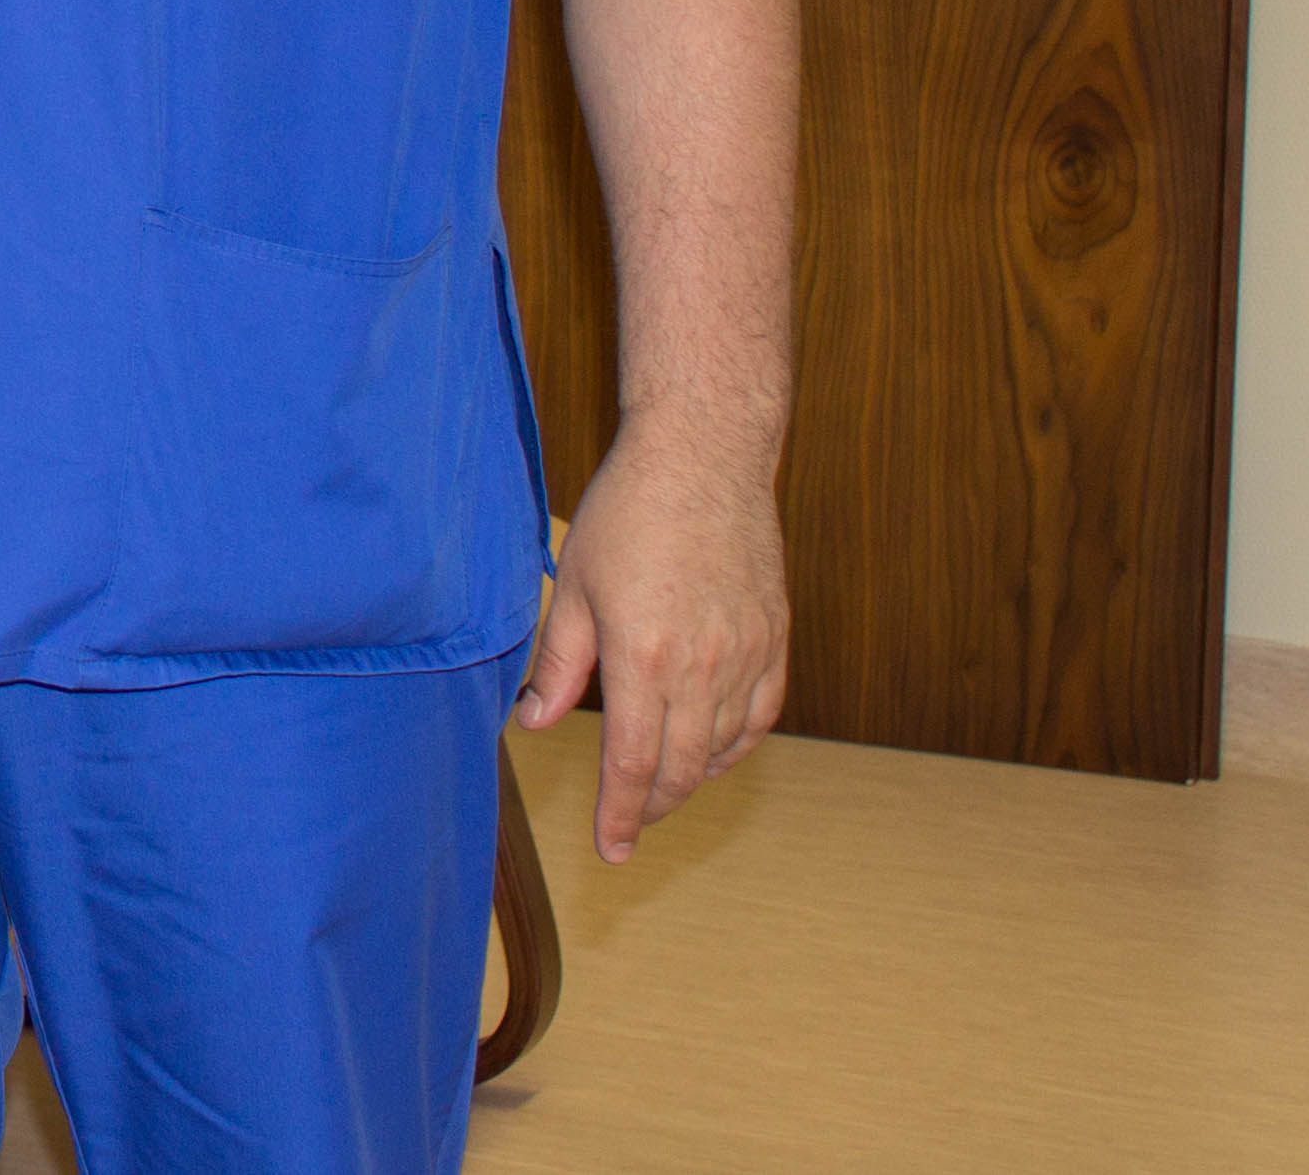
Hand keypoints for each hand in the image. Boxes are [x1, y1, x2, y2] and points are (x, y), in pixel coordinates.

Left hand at [518, 411, 788, 859]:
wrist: (704, 458)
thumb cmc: (627, 513)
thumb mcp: (573, 586)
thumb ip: (557, 664)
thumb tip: (534, 723)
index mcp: (646, 658)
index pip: (634, 765)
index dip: (621, 815)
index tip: (610, 849)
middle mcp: (705, 667)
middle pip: (681, 769)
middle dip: (651, 807)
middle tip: (629, 824)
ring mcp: (748, 654)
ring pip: (722, 749)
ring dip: (689, 777)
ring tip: (657, 786)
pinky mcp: (775, 638)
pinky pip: (761, 715)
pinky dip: (734, 745)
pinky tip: (709, 750)